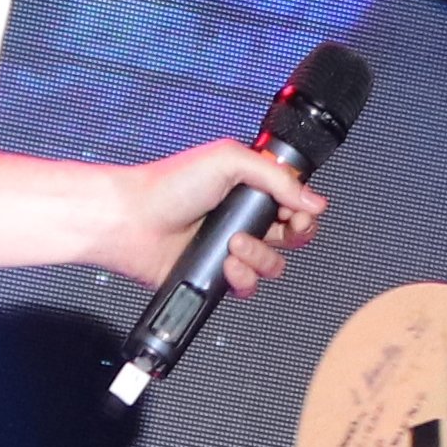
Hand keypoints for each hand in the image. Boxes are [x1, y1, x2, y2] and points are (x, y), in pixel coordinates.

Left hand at [94, 136, 326, 293]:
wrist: (132, 220)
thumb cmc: (169, 185)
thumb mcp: (229, 160)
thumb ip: (277, 177)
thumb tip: (314, 199)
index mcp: (249, 187)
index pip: (295, 202)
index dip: (303, 210)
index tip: (297, 211)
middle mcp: (244, 218)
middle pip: (293, 236)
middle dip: (293, 234)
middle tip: (280, 227)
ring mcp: (232, 248)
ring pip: (273, 265)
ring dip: (260, 255)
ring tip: (234, 243)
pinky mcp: (218, 275)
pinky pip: (248, 286)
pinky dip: (242, 278)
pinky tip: (226, 264)